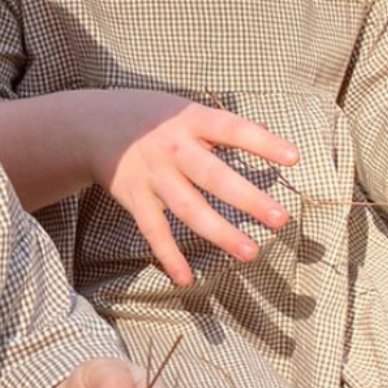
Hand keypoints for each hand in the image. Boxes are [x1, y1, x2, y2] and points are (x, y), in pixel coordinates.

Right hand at [85, 90, 298, 286]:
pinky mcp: (135, 198)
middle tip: (281, 220)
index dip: (262, 142)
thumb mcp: (183, 109)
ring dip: (219, 232)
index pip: (232, 129)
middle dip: (248, 199)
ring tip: (250, 253)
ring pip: (189, 208)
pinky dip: (169, 255)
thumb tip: (264, 130)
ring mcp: (153, 176)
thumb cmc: (151, 117)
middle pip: (214, 176)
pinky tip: (186, 278)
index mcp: (190, 121)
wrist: (93, 124)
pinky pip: (154, 230)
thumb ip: (219, 125)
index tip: (294, 158)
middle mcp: (172, 149)